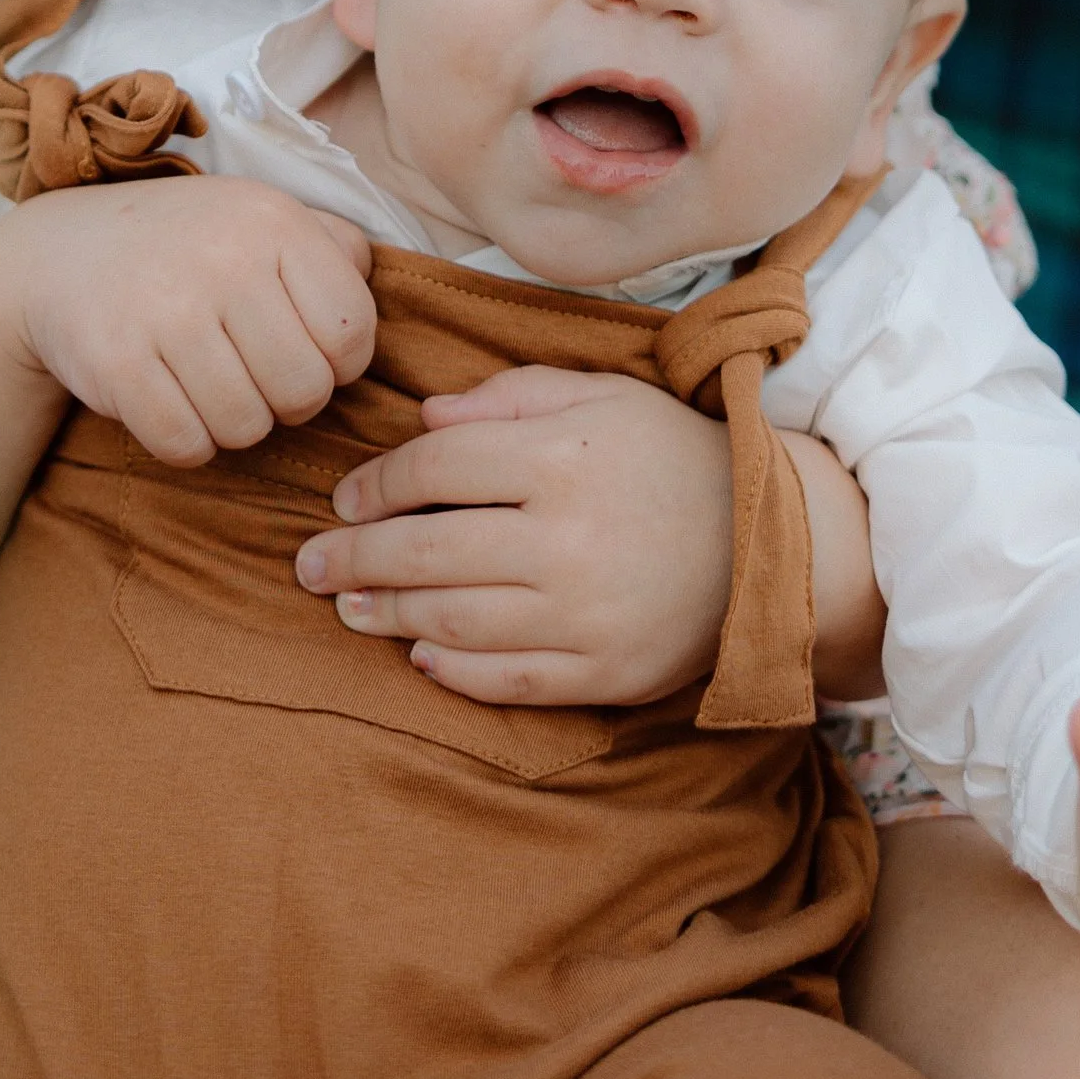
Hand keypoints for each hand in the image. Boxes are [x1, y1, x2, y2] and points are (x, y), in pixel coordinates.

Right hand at [6, 181, 374, 465]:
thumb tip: (370, 285)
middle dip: (286, 400)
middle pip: (305, 391)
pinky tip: (172, 402)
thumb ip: (333, 246)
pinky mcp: (116, 363)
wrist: (60, 256)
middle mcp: (223, 259)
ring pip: (246, 427)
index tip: (302, 348)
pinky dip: (186, 442)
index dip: (338, 361)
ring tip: (210, 384)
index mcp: (273, 221)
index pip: (353, 331)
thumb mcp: (261, 219)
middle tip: (253, 375)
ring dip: (233, 423)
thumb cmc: (187, 248)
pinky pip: (185, 445)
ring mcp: (165, 311)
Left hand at [291, 365, 875, 709]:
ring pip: (454, 621)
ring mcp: (586, 614)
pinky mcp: (606, 673)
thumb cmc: (671, 456)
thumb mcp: (601, 397)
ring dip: (385, 616)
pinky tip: (417, 653)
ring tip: (346, 606)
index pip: (433, 470)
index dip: (374, 485)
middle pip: (426, 552)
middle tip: (305, 564)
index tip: (343, 500)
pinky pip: (507, 680)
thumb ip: (509, 399)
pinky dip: (452, 671)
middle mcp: (568, 538)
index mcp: (562, 457)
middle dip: (352, 559)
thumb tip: (423, 420)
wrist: (774, 542)